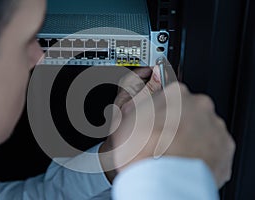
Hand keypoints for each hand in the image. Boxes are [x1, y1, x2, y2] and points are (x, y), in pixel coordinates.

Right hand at [101, 71, 234, 187]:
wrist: (162, 183)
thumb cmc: (143, 152)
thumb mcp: (125, 117)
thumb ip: (135, 96)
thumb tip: (143, 82)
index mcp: (176, 94)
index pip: (168, 92)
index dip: (158, 107)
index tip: (155, 116)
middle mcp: (200, 107)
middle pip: (186, 110)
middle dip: (175, 121)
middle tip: (161, 137)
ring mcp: (214, 127)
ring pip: (199, 127)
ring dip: (188, 136)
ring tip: (172, 152)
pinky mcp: (223, 149)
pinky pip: (210, 146)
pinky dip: (200, 151)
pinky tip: (184, 159)